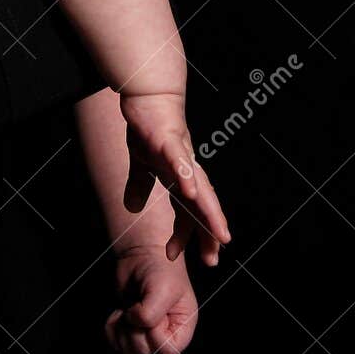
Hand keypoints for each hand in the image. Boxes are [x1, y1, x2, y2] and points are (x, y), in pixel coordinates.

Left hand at [105, 244, 197, 353]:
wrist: (142, 253)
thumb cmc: (160, 268)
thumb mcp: (162, 289)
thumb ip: (151, 314)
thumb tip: (133, 324)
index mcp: (182, 325)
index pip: (168, 351)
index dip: (156, 336)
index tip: (153, 313)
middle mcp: (165, 332)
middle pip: (145, 351)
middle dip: (135, 330)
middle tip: (136, 308)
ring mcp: (146, 331)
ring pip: (129, 351)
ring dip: (122, 332)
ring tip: (127, 311)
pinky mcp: (129, 327)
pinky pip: (115, 343)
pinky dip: (112, 329)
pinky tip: (119, 313)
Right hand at [120, 91, 228, 264]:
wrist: (150, 93)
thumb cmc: (149, 126)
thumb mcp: (141, 162)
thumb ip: (139, 185)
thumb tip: (134, 207)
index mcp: (179, 178)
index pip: (186, 212)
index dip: (186, 235)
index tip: (179, 257)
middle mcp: (187, 170)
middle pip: (201, 208)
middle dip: (208, 233)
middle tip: (213, 261)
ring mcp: (181, 156)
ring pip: (199, 189)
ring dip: (210, 212)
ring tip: (220, 235)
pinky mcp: (169, 140)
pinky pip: (180, 161)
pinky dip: (186, 177)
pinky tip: (191, 193)